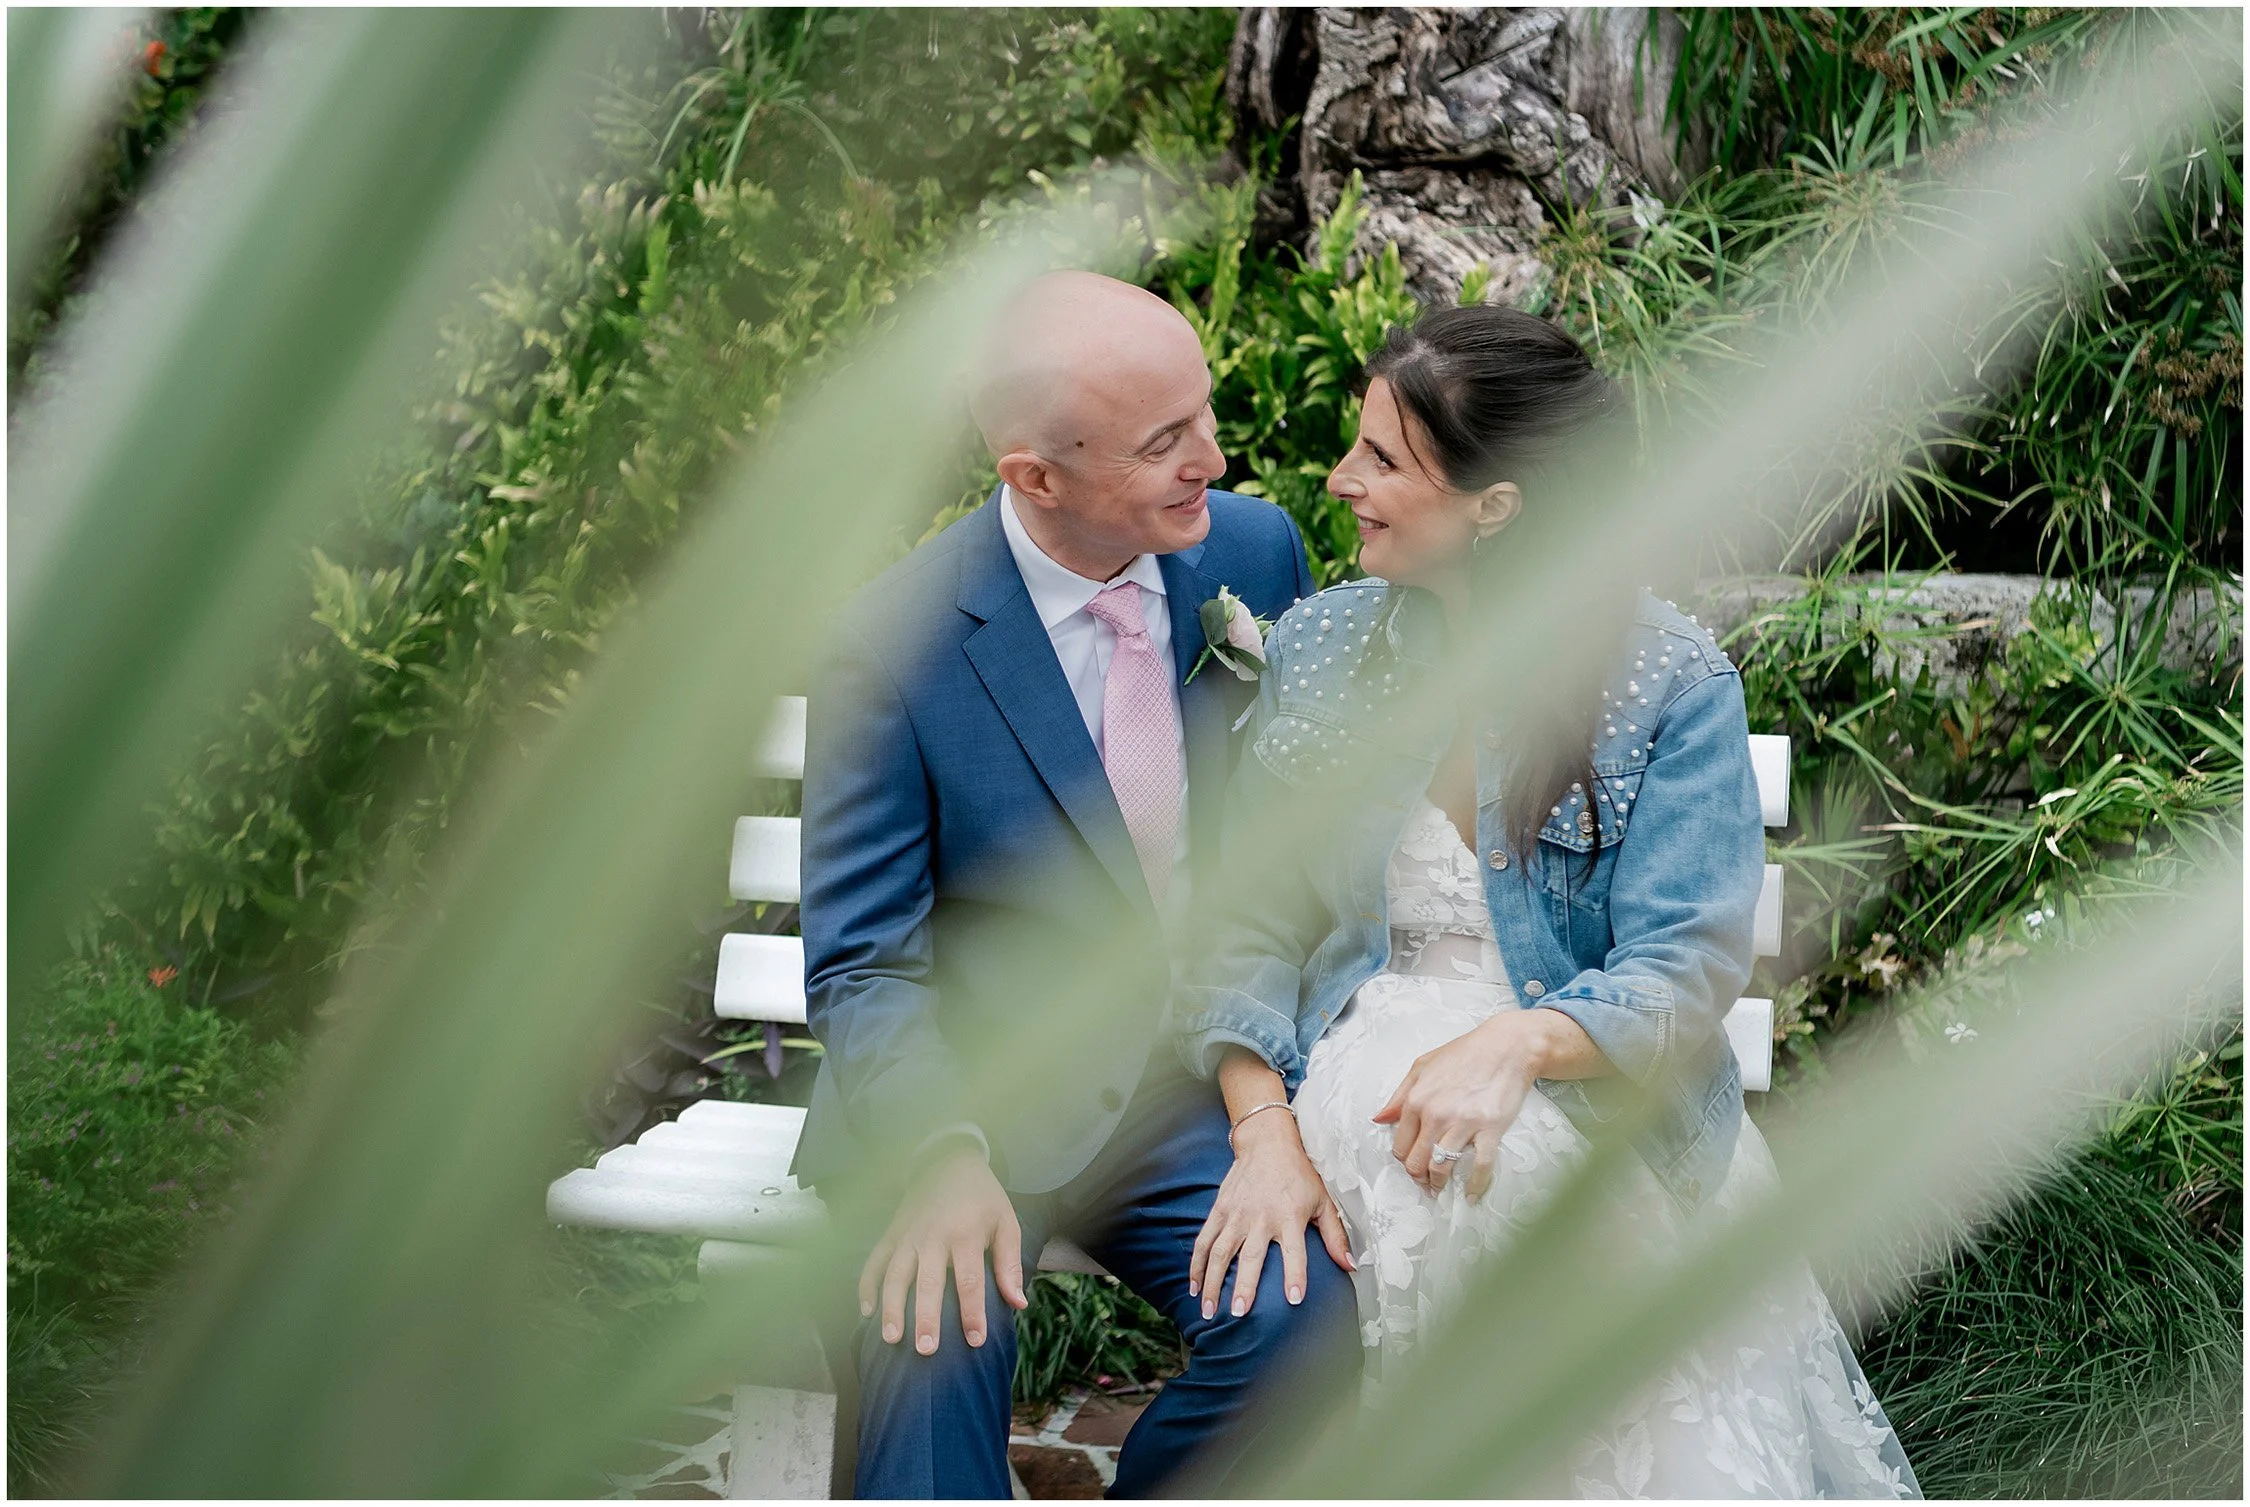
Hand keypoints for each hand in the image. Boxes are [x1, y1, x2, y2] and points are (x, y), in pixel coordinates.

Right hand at [858, 1145, 1027, 1354]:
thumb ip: (1009, 1264)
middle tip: (925, 1349)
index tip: (975, 1341)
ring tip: (891, 1338)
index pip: (970, 1280)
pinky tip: (865, 1313)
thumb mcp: (1006, 1223)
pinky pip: (875, 1261)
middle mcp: (933, 1237)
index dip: (973, 1312)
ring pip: (896, 1275)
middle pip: (928, 1282)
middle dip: (926, 1316)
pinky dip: (867, 1286)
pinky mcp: (891, 1234)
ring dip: (891, 1307)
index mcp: (965, 1235)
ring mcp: (908, 1236)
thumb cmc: (983, 1199)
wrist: (948, 1161)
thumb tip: (1019, 1304)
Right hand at [1188, 1109, 1353, 1321]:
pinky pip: (1204, 1240)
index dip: (1295, 1274)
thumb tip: (1350, 1266)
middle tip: (1238, 1312)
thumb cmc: (1298, 1174)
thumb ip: (1335, 1236)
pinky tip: (1194, 1285)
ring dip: (1212, 1282)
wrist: (1267, 1142)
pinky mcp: (1220, 1209)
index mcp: (1290, 1216)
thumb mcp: (1323, 1201)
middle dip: (1243, 1286)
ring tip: (1207, 1309)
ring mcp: (1236, 1213)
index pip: (1295, 1250)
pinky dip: (1197, 1264)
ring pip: (1220, 1252)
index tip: (1294, 1299)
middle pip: (1251, 1256)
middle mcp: (1261, 1216)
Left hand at [1372, 1010, 1586, 1198]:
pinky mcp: (1490, 1129)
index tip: (1413, 1165)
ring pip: (1441, 1168)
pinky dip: (1475, 1186)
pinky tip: (1472, 1194)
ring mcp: (1463, 1123)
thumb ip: (1400, 1095)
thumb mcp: (1423, 1066)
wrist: (1507, 1046)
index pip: (1400, 1145)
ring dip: (1439, 1184)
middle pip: (1416, 1162)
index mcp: (1416, 1100)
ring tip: (1441, 1189)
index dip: (1405, 1160)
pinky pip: (1480, 1167)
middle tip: (1425, 1183)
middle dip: (1418, 1177)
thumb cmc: (1465, 1053)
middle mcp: (1436, 1114)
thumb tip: (1380, 1119)